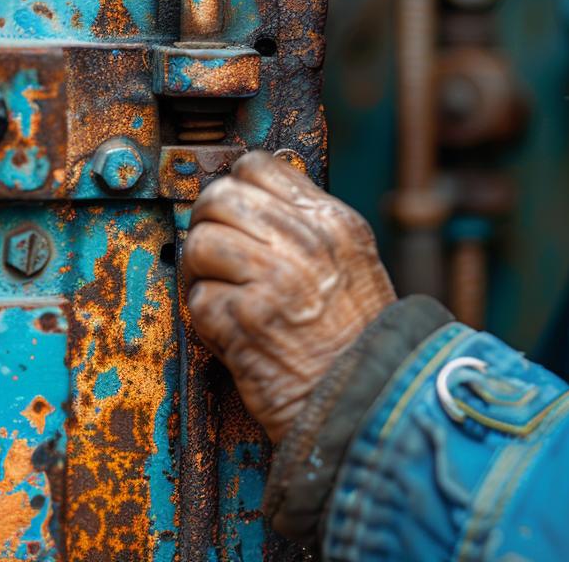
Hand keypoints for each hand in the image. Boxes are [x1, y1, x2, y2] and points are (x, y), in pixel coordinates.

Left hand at [182, 150, 395, 441]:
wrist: (370, 402)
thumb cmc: (360, 340)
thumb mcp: (355, 263)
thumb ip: (310, 227)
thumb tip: (252, 200)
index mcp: (333, 222)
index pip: (258, 167)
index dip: (235, 188)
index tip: (234, 214)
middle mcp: (305, 243)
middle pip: (219, 198)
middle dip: (208, 225)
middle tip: (217, 255)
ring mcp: (273, 280)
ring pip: (200, 243)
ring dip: (201, 273)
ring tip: (222, 294)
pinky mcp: (246, 322)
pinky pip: (198, 298)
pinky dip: (207, 319)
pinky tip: (232, 331)